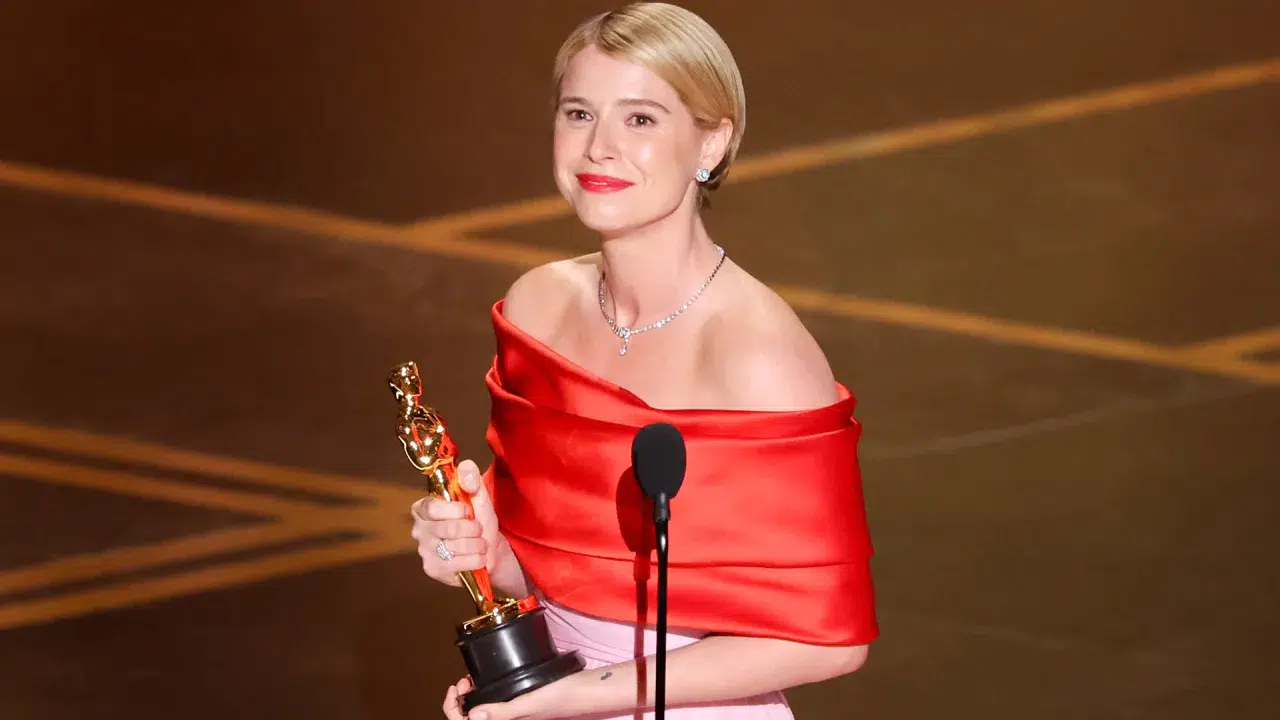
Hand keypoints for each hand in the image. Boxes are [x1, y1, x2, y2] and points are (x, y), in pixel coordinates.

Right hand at [410, 459, 504, 586]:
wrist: (489, 550)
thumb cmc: (479, 520)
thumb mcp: (478, 496)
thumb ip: (471, 478)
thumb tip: (466, 474)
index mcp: (423, 508)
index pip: (431, 507)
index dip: (455, 510)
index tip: (468, 511)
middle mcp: (419, 530)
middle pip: (448, 528)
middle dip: (473, 529)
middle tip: (478, 529)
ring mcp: (425, 552)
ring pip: (456, 547)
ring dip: (477, 545)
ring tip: (479, 544)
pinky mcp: (434, 570)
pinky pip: (459, 564)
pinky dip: (476, 560)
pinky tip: (477, 558)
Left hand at [441, 674, 572, 719]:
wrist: (584, 691)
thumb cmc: (561, 697)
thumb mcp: (528, 703)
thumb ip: (502, 712)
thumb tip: (471, 716)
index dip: (453, 708)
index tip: (456, 688)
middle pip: (470, 719)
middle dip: (459, 702)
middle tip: (463, 681)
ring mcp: (511, 715)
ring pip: (481, 712)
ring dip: (470, 698)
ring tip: (470, 681)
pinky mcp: (517, 705)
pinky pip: (493, 706)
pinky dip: (483, 695)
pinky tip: (484, 683)